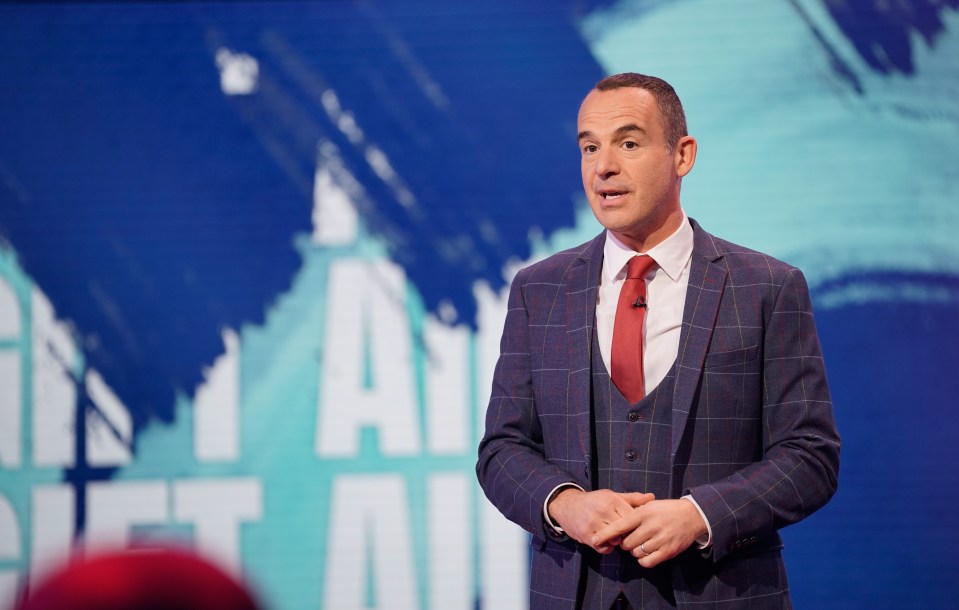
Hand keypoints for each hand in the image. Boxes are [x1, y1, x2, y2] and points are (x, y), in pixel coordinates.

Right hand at [548, 488, 654, 552]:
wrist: (567, 505)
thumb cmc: (594, 501)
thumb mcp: (612, 496)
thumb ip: (632, 499)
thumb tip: (652, 497)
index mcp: (612, 500)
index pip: (633, 517)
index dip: (637, 525)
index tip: (637, 527)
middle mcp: (602, 511)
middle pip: (625, 529)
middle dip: (628, 534)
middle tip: (628, 535)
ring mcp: (593, 523)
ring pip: (615, 540)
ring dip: (617, 542)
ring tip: (616, 538)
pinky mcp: (585, 535)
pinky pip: (603, 547)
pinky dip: (607, 547)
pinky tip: (606, 541)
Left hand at [590, 498, 706, 567]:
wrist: (692, 515)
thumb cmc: (666, 510)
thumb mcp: (649, 506)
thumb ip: (632, 512)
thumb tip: (614, 523)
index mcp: (644, 513)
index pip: (620, 525)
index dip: (605, 533)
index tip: (594, 539)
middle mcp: (651, 526)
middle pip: (627, 543)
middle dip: (625, 543)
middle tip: (630, 539)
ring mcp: (661, 539)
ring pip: (636, 553)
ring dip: (635, 551)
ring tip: (641, 544)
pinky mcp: (668, 551)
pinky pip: (647, 562)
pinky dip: (643, 560)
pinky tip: (646, 552)